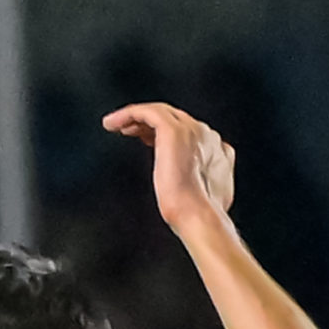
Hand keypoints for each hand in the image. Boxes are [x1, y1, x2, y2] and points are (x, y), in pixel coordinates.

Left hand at [102, 103, 235, 230]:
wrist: (197, 215)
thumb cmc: (197, 216)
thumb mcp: (203, 198)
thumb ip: (201, 183)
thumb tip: (195, 185)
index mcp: (217, 151)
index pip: (188, 132)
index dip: (164, 134)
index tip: (146, 140)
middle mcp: (206, 136)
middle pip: (174, 119)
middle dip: (149, 123)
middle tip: (128, 130)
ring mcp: (192, 130)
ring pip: (160, 113)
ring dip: (135, 117)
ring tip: (114, 124)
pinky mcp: (174, 130)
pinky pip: (148, 112)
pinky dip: (128, 114)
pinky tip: (111, 123)